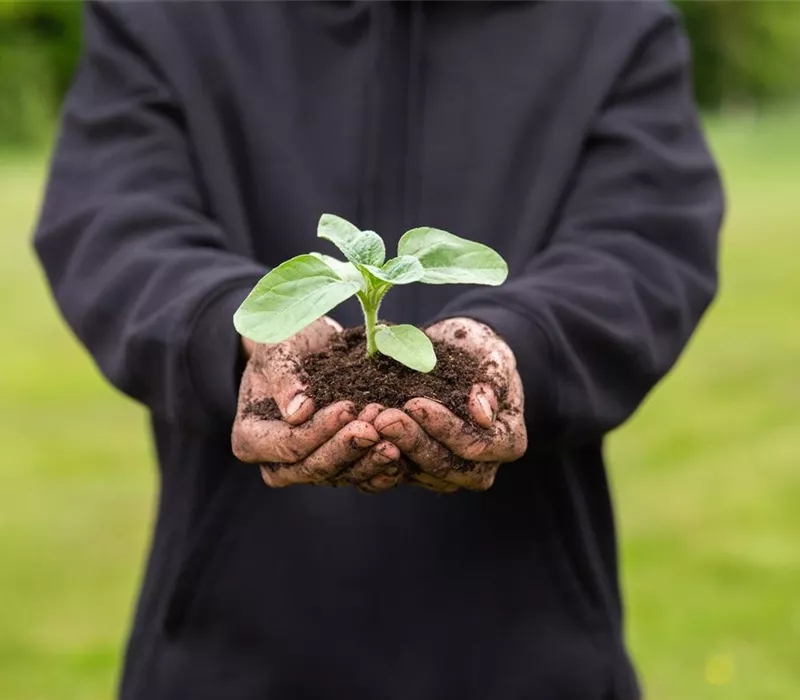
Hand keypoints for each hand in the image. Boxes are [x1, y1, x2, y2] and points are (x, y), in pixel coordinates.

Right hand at [232, 317, 402, 489]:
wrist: (313, 346)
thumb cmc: (288, 341)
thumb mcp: (278, 346)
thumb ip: (284, 377)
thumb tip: (297, 412)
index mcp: (250, 438)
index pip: (287, 445)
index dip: (318, 431)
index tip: (348, 408)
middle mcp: (276, 463)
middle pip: (312, 468)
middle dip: (345, 449)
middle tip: (374, 427)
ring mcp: (308, 468)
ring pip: (339, 477)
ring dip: (367, 461)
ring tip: (393, 442)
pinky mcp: (338, 467)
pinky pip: (359, 478)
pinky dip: (380, 471)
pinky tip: (401, 455)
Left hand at [374, 318, 526, 491]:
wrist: (456, 352)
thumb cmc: (480, 350)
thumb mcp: (493, 353)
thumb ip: (493, 380)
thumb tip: (483, 415)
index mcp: (509, 441)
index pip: (477, 446)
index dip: (446, 429)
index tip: (415, 403)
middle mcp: (481, 465)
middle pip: (446, 467)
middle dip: (413, 442)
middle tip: (384, 417)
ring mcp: (449, 471)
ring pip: (419, 473)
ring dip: (390, 451)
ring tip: (368, 423)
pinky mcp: (419, 468)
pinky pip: (397, 473)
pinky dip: (375, 457)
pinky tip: (359, 435)